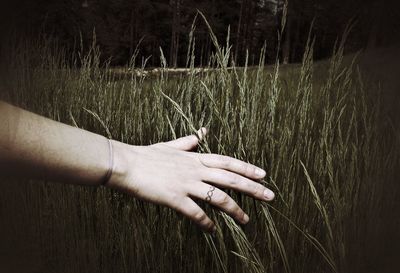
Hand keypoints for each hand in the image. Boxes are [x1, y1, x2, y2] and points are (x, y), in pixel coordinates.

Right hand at [107, 128, 274, 231]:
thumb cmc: (147, 155)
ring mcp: (185, 184)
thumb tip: (202, 132)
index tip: (263, 174)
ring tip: (246, 220)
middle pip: (229, 178)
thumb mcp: (170, 145)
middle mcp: (194, 170)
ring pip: (217, 197)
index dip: (246, 168)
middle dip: (252, 188)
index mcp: (194, 158)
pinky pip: (195, 212)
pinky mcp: (173, 198)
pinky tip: (213, 230)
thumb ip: (189, 141)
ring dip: (234, 209)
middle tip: (270, 196)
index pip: (227, 162)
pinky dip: (206, 222)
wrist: (125, 164)